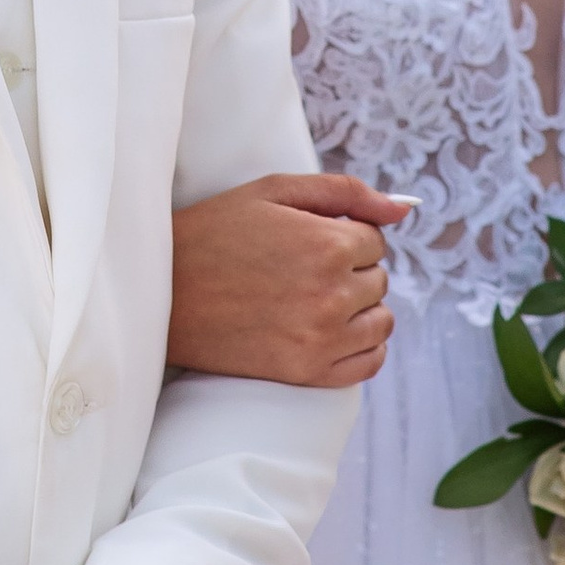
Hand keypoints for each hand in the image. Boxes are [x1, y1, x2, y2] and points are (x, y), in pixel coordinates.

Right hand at [169, 173, 404, 387]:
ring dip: (359, 308)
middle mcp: (333, 294)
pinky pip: (368, 363)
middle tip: (301, 268)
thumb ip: (346, 192)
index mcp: (328, 244)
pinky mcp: (307, 373)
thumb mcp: (274, 191)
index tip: (308, 240)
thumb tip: (404, 210)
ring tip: (315, 299)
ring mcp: (322, 339)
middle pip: (377, 279)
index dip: (343, 235)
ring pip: (380, 321)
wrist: (160, 293)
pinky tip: (331, 330)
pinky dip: (361, 346)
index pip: (374, 240)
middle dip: (350, 270)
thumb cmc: (215, 232)